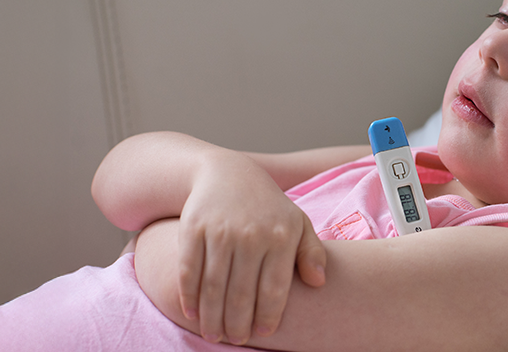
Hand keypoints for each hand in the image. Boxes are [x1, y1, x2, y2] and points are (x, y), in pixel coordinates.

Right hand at [177, 151, 326, 344]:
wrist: (227, 173)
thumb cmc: (268, 207)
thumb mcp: (297, 223)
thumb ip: (312, 252)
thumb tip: (319, 282)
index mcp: (280, 236)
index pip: (274, 289)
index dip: (267, 316)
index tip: (263, 333)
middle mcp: (251, 234)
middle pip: (241, 294)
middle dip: (237, 324)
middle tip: (235, 340)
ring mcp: (220, 231)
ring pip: (214, 287)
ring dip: (212, 318)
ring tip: (214, 335)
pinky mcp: (193, 228)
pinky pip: (189, 271)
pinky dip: (189, 297)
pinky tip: (192, 314)